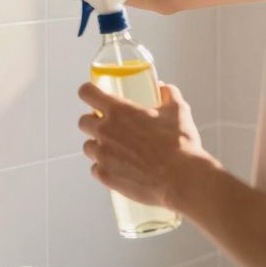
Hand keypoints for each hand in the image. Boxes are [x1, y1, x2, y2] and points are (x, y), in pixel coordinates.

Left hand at [77, 81, 218, 209]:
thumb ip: (168, 94)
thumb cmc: (180, 144)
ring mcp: (103, 155)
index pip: (87, 92)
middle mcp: (105, 131)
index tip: (92, 95)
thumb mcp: (178, 111)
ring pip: (88, 147)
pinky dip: (105, 168)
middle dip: (93, 122)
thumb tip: (163, 87)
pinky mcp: (105, 175)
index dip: (89, 92)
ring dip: (98, 146)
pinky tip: (119, 169)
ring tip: (117, 151)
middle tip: (109, 127)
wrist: (182, 179)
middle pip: (83, 121)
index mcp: (119, 111)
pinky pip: (96, 169)